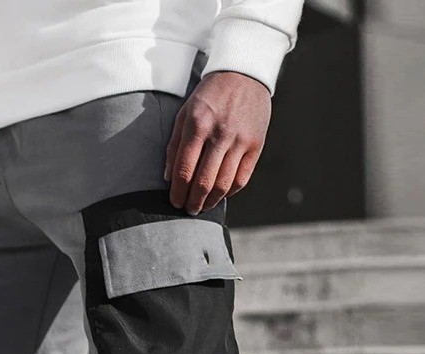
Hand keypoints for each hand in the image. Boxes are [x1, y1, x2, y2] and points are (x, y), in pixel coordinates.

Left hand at [165, 71, 271, 214]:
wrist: (244, 73)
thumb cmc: (209, 96)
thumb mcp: (185, 113)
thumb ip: (175, 145)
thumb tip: (169, 177)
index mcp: (197, 124)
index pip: (184, 170)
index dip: (178, 192)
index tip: (175, 202)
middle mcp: (220, 133)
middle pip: (204, 182)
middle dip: (193, 202)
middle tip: (189, 209)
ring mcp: (240, 140)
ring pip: (223, 184)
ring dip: (211, 202)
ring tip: (203, 206)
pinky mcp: (256, 145)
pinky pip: (242, 179)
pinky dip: (229, 192)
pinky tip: (220, 194)